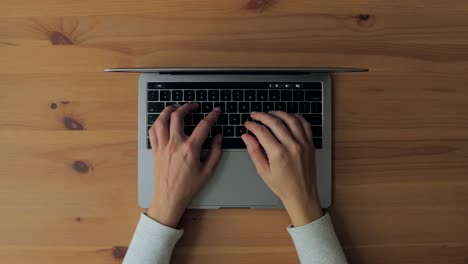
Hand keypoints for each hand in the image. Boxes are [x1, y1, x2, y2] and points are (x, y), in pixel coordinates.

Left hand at [147, 103, 222, 227]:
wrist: (169, 198)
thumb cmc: (188, 187)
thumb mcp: (208, 171)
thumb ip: (216, 152)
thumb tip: (219, 137)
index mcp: (190, 149)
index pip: (203, 125)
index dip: (212, 115)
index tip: (216, 111)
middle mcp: (174, 144)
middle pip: (178, 116)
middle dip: (188, 106)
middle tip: (195, 106)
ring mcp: (162, 146)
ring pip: (162, 119)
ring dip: (170, 110)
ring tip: (177, 107)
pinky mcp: (155, 150)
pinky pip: (153, 130)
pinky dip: (158, 122)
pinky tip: (164, 121)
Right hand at [241, 111, 322, 226]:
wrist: (302, 193)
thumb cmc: (282, 185)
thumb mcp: (263, 170)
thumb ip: (254, 151)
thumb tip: (246, 136)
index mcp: (278, 154)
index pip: (262, 132)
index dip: (252, 125)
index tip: (248, 123)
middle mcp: (292, 146)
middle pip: (275, 122)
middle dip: (262, 116)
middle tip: (255, 115)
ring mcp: (303, 143)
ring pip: (290, 119)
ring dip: (278, 113)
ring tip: (269, 114)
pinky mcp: (310, 144)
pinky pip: (304, 124)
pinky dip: (295, 117)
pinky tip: (287, 118)